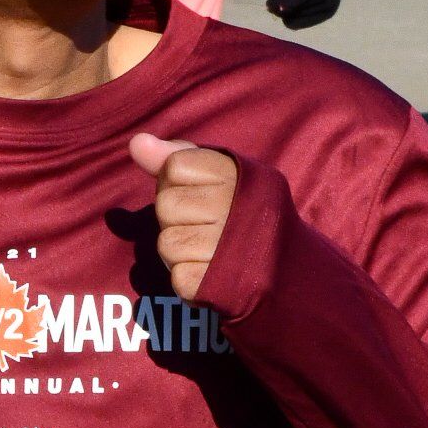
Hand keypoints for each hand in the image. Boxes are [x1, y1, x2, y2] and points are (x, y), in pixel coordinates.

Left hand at [128, 132, 239, 300]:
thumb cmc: (243, 213)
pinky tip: (212, 272)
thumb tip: (136, 143)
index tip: (201, 193)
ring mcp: (229, 248)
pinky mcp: (221, 284)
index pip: (173, 167)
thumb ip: (176, 157)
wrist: (290, 268)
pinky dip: (189, 279)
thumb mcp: (218, 175)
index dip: (176, 182)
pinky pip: (178, 277)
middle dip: (176, 219)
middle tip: (206, 226)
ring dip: (180, 252)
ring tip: (209, 251)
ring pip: (167, 244)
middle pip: (166, 206)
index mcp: (238, 175)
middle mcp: (237, 208)